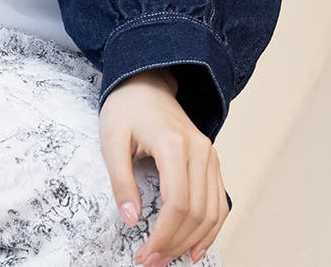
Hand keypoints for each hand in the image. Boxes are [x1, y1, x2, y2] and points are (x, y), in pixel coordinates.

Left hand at [98, 67, 229, 265]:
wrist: (145, 82)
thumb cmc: (125, 108)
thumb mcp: (111, 139)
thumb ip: (121, 179)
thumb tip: (131, 218)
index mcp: (174, 144)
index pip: (177, 203)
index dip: (163, 235)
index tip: (144, 254)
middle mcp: (199, 150)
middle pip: (196, 212)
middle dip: (174, 243)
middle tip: (150, 261)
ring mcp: (209, 155)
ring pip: (212, 211)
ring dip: (192, 241)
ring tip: (168, 258)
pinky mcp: (211, 160)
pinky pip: (219, 201)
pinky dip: (211, 228)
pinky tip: (195, 246)